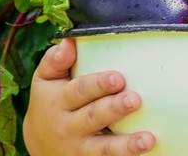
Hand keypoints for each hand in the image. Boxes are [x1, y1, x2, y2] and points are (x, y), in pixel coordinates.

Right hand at [23, 38, 155, 155]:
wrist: (39, 143)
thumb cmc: (50, 101)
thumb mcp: (45, 80)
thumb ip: (55, 60)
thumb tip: (69, 42)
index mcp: (58, 101)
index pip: (79, 90)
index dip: (99, 84)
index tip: (119, 77)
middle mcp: (69, 126)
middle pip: (93, 117)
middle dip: (114, 109)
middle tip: (135, 100)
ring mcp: (81, 148)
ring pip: (104, 148)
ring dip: (126, 145)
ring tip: (148, 139)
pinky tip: (146, 152)